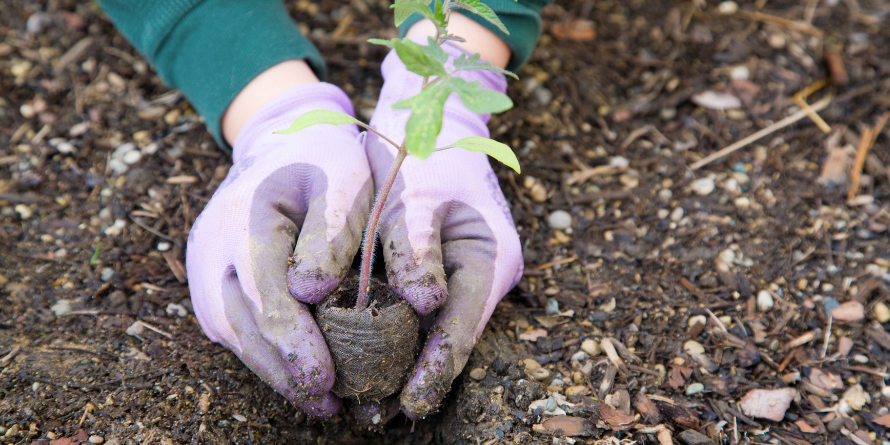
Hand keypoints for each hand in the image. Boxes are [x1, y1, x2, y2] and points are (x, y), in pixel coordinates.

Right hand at [186, 83, 371, 416]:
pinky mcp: (210, 281)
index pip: (265, 293)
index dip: (294, 342)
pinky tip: (297, 375)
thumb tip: (310, 292)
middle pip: (242, 323)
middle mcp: (212, 246)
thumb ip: (332, 231)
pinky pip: (232, 326)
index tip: (325, 379)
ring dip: (273, 371)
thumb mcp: (344, 179)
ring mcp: (204, 266)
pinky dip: (263, 354)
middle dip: (285, 370)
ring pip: (233, 333)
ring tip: (319, 401)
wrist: (283, 140)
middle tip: (328, 404)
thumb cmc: (324, 160)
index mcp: (246, 217)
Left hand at [365, 42, 522, 417]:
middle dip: (419, 375)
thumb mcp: (416, 196)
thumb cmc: (424, 152)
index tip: (410, 404)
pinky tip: (367, 355)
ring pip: (436, 329)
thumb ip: (417, 249)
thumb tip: (425, 305)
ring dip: (406, 360)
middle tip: (380, 414)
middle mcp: (484, 273)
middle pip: (452, 337)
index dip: (437, 368)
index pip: (463, 326)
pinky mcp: (441, 270)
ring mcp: (464, 273)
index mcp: (491, 258)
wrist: (430, 117)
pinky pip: (420, 311)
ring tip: (372, 400)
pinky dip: (397, 333)